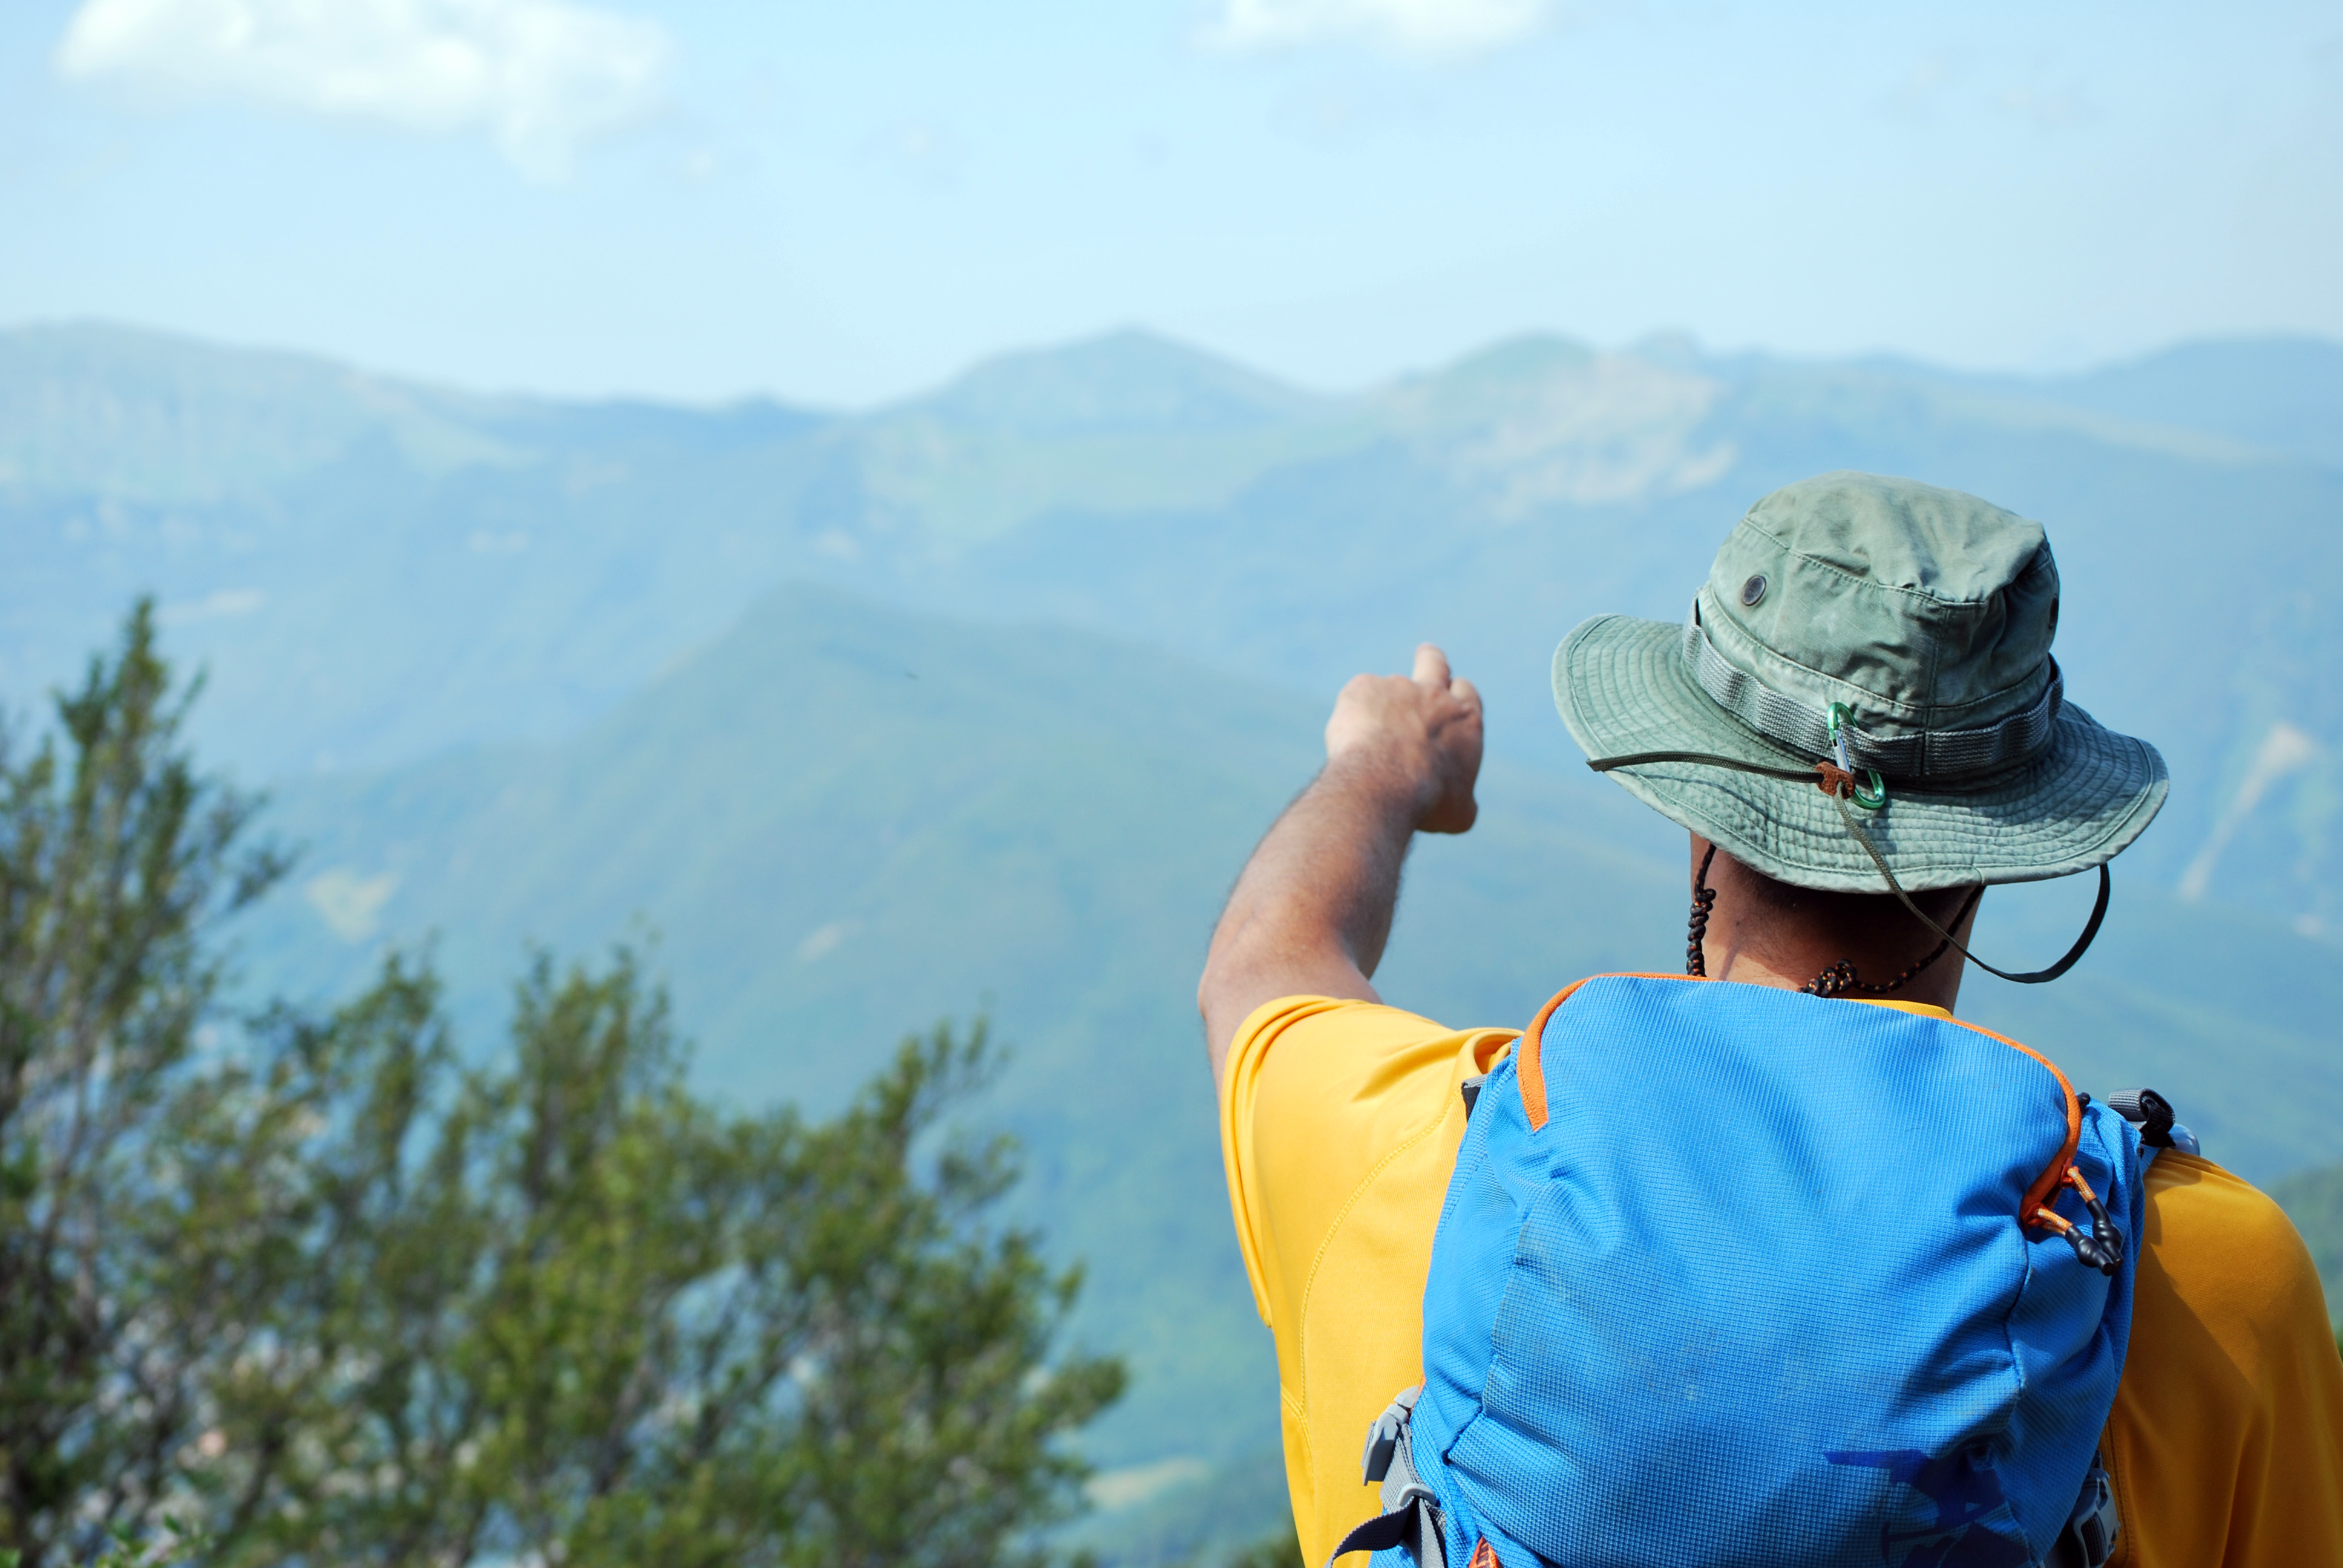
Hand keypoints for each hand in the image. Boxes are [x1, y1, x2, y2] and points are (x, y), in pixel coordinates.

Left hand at [1323, 644, 1482, 834]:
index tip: (1448, 695)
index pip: (1465, 692)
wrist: (1384, 783)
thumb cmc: (1427, 801)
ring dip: (1379, 708)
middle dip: (1431, 658)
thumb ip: (1464, 801)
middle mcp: (1433, 695)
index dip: (1456, 693)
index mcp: (1465, 720)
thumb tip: (1464, 807)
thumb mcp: (1459, 812)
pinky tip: (1349, 743)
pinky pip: (1357, 697)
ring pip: (1387, 687)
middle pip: (1435, 661)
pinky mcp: (1363, 687)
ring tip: (1368, 740)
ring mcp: (1397, 687)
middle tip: (1425, 655)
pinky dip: (1353, 716)